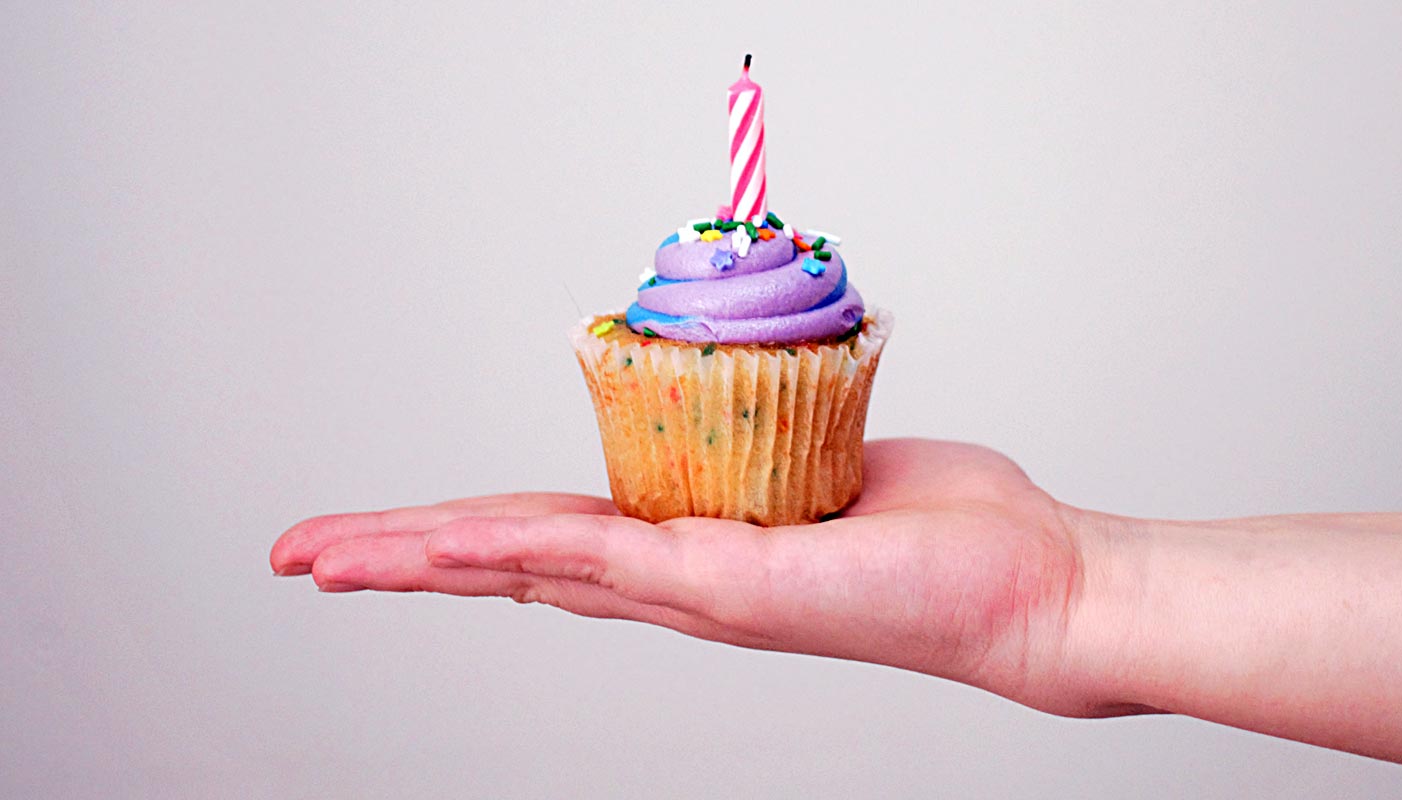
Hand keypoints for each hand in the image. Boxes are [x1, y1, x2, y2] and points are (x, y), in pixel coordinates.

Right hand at [270, 439, 1106, 715]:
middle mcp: (679, 582)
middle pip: (513, 561)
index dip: (461, 536)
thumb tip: (750, 411)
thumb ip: (773, 451)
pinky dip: (513, 550)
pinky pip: (604, 558)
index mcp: (695, 550)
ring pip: (531, 565)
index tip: (389, 532)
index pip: (553, 537)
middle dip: (400, 560)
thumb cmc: (951, 533)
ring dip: (421, 558)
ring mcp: (697, 592)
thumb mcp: (835, 465)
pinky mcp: (733, 587)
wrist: (1031, 589)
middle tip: (302, 556)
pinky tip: (438, 548)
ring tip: (326, 557)